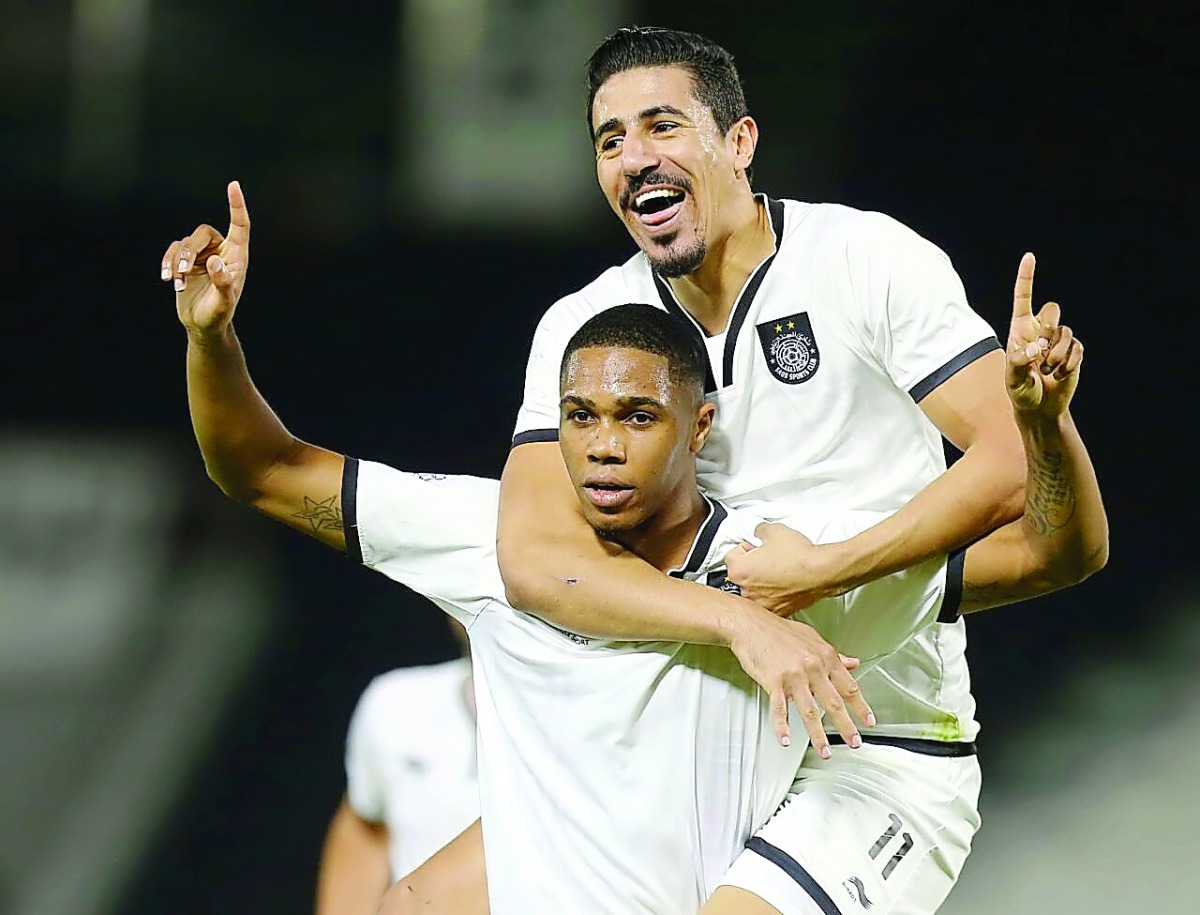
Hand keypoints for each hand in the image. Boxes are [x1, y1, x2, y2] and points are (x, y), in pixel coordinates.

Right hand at [161, 181, 250, 336]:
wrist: (203, 325)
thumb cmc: (219, 314)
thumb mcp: (224, 302)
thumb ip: (223, 282)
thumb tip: (216, 261)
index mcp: (237, 256)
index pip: (239, 225)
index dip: (237, 205)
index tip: (233, 185)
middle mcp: (221, 251)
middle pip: (202, 233)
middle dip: (189, 251)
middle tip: (183, 272)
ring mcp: (202, 255)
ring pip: (184, 242)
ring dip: (177, 262)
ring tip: (178, 284)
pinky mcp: (185, 261)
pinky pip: (172, 251)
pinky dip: (168, 263)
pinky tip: (168, 279)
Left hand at [724, 522, 846, 613]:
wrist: (821, 572)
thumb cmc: (798, 555)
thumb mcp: (772, 530)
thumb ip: (758, 530)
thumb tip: (758, 533)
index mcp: (739, 572)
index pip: (731, 556)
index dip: (745, 548)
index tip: (754, 547)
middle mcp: (747, 592)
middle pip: (741, 575)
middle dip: (752, 566)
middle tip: (768, 558)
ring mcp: (763, 604)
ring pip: (755, 590)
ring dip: (762, 581)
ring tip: (779, 570)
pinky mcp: (779, 612)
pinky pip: (770, 601)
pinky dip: (775, 593)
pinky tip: (786, 582)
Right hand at [726, 606, 873, 755]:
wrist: (750, 624)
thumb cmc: (778, 631)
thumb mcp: (812, 638)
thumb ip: (834, 654)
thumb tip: (853, 663)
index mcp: (825, 657)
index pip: (849, 686)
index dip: (861, 706)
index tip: (869, 721)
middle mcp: (813, 667)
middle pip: (834, 703)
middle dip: (846, 726)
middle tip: (854, 742)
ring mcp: (793, 675)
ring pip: (810, 711)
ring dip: (818, 735)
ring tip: (825, 751)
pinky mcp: (774, 681)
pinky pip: (780, 709)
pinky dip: (782, 726)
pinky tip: (785, 739)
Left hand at [1007, 252, 1082, 415]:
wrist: (1040, 407)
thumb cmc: (1020, 390)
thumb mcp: (1012, 379)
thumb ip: (1017, 362)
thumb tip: (1033, 348)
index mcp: (1020, 329)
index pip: (1023, 298)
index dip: (1026, 277)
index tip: (1029, 256)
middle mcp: (1040, 329)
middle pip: (1052, 308)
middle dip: (1049, 327)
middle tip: (1040, 351)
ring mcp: (1058, 340)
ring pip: (1065, 332)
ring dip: (1055, 355)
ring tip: (1047, 371)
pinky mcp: (1074, 351)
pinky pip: (1076, 348)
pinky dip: (1067, 364)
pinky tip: (1059, 375)